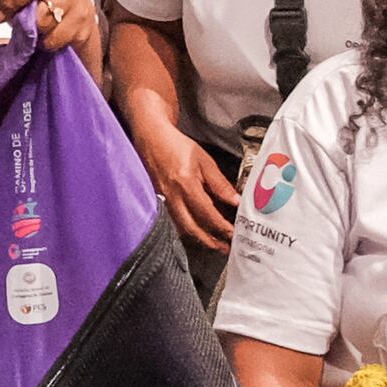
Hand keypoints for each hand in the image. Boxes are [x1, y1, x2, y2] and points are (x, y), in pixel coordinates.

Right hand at [140, 121, 238, 252]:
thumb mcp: (204, 160)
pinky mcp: (157, 201)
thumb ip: (220, 183)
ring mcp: (162, 200)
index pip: (207, 214)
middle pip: (192, 228)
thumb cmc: (176, 146)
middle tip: (224, 248)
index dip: (222, 227)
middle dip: (209, 241)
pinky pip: (171, 221)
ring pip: (180, 228)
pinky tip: (194, 231)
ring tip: (212, 242)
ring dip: (197, 238)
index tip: (233, 233)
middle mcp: (172, 196)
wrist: (151, 138)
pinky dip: (184, 230)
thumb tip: (235, 200)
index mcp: (186, 184)